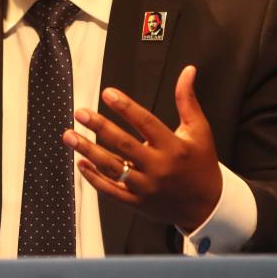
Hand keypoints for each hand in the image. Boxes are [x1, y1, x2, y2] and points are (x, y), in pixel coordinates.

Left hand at [62, 65, 221, 230]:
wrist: (207, 206)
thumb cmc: (202, 164)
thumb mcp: (199, 130)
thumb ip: (187, 101)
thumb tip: (187, 71)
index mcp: (173, 147)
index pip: (146, 123)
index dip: (126, 108)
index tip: (108, 93)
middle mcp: (158, 167)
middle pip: (124, 145)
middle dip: (99, 128)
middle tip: (80, 113)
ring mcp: (146, 187)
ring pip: (112, 168)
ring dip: (88, 151)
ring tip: (69, 135)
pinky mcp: (137, 202)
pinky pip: (111, 191)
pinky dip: (94, 178)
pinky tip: (80, 163)